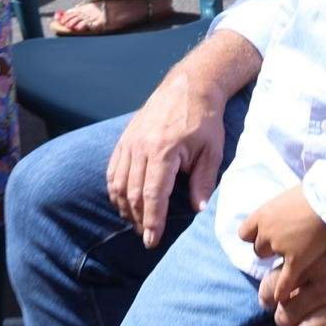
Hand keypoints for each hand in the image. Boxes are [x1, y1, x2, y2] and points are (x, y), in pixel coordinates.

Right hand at [105, 69, 228, 246]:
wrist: (188, 85)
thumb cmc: (204, 119)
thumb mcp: (212, 150)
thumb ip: (203, 181)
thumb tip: (197, 209)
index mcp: (164, 151)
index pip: (153, 195)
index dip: (152, 221)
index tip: (152, 241)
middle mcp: (142, 147)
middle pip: (134, 193)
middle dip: (139, 219)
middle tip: (147, 236)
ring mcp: (130, 141)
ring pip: (119, 183)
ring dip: (125, 207)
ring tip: (136, 222)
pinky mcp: (125, 137)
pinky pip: (113, 168)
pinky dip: (115, 188)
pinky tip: (123, 200)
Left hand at [238, 186, 325, 310]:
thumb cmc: (317, 190)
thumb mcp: (292, 194)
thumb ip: (283, 208)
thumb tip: (287, 209)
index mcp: (263, 213)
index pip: (245, 232)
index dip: (256, 235)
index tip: (266, 235)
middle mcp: (267, 232)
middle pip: (259, 249)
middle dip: (270, 248)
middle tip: (287, 245)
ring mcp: (280, 248)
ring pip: (272, 263)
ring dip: (281, 260)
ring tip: (295, 258)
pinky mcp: (296, 261)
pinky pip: (285, 280)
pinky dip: (283, 289)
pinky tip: (282, 299)